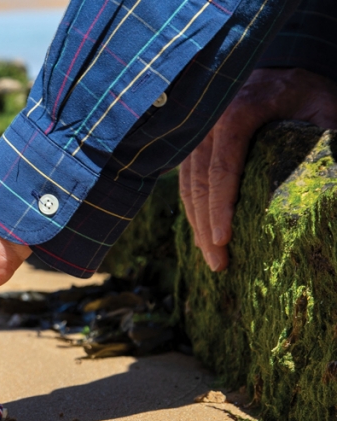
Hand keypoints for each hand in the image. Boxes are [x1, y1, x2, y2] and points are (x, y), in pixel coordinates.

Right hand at [180, 68, 336, 270]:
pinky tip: (204, 236)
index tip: (223, 239)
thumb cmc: (303, 89)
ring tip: (212, 259)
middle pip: (199, 186)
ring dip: (197, 226)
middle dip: (206, 229)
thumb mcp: (324, 105)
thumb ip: (331, 133)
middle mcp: (207, 126)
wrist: (276, 68)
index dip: (221, 207)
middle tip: (219, 264)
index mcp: (236, 114)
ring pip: (188, 188)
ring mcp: (195, 137)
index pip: (222, 169)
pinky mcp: (192, 147)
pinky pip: (186, 183)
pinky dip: (195, 212)